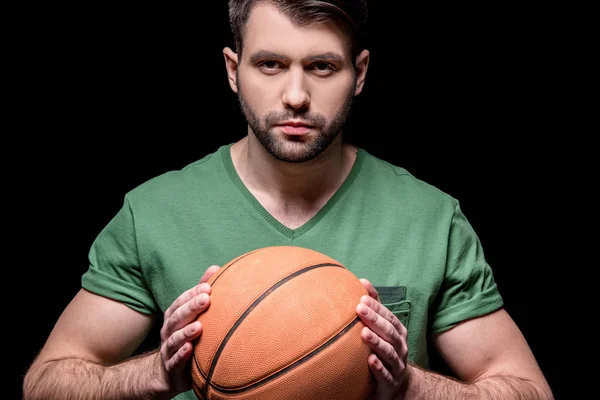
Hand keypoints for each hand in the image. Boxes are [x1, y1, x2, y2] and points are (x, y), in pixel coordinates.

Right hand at [158, 264, 220, 394]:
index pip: (181, 302)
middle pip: (177, 317)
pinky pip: (175, 361)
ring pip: (175, 338)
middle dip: (191, 307)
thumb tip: (215, 268)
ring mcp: (168, 349)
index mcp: (174, 317)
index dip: (192, 294)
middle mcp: (168, 331)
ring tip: (199, 326)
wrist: (169, 373)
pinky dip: (181, 355)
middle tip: (206, 299)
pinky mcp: (171, 368)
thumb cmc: (186, 338)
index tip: (208, 287)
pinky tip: (190, 349)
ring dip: (186, 332)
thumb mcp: (192, 316)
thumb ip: (201, 294)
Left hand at [358, 279, 408, 399]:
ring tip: (363, 333)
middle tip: (359, 309)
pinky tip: (370, 361)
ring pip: (389, 353)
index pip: (389, 317)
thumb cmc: (384, 350)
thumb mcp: (381, 328)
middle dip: (375, 320)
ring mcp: (397, 366)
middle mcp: (400, 348)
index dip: (377, 308)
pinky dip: (379, 368)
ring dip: (377, 342)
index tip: (362, 298)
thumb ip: (374, 307)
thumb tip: (363, 281)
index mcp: (398, 333)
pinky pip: (385, 375)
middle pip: (389, 332)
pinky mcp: (390, 383)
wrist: (394, 386)